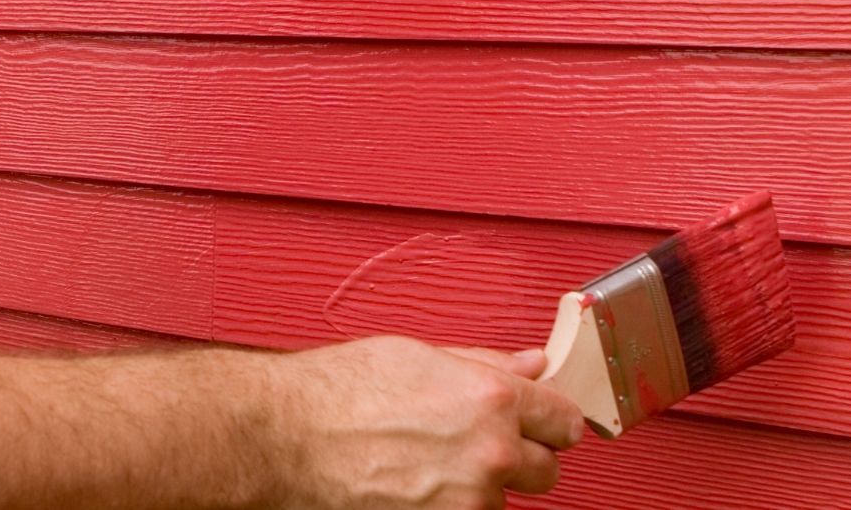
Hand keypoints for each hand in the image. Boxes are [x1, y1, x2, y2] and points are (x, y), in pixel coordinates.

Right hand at [264, 335, 584, 508]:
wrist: (286, 438)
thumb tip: (533, 366)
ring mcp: (468, 501)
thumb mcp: (419, 356)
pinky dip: (450, 505)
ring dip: (480, 485)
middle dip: (523, 456)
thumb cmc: (339, 391)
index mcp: (492, 399)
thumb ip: (487, 364)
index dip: (553, 419)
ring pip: (502, 499)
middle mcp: (491, 454)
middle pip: (548, 470)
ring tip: (427, 461)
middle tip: (480, 442)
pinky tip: (414, 484)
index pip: (564, 420)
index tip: (545, 422)